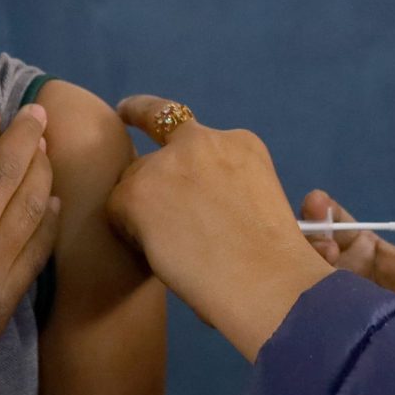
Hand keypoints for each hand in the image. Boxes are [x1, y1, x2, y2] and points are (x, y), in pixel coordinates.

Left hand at [108, 97, 332, 358]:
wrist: (268, 283)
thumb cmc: (277, 263)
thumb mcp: (266, 203)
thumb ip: (228, 186)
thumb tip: (189, 202)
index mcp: (239, 143)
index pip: (183, 125)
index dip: (153, 120)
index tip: (126, 112)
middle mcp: (203, 141)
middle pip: (155, 155)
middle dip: (151, 182)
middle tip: (152, 213)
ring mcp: (169, 163)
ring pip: (135, 183)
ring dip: (144, 212)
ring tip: (176, 251)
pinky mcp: (139, 192)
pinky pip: (117, 211)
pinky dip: (131, 235)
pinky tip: (161, 256)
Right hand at [299, 191, 394, 325]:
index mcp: (359, 247)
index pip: (332, 221)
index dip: (322, 210)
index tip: (320, 203)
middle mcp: (335, 270)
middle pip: (306, 245)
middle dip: (311, 238)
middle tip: (329, 247)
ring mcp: (324, 301)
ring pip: (300, 277)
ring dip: (305, 268)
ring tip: (329, 270)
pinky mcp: (318, 329)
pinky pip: (301, 313)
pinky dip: (301, 304)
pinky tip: (314, 306)